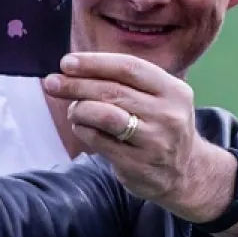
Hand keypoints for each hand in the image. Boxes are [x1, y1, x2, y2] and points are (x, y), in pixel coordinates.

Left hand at [44, 53, 234, 221]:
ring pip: (105, 115)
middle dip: (76, 84)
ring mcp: (155, 142)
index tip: (67, 62)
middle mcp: (168, 115)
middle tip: (52, 83)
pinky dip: (84, 130)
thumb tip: (75, 68)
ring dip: (79, 109)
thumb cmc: (161, 127)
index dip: (95, 63)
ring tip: (72, 109)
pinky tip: (82, 127)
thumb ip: (127, 83)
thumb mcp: (160, 99)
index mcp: (174, 91)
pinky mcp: (138, 164)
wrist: (186, 173)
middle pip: (114, 91)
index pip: (130, 68)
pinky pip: (99, 141)